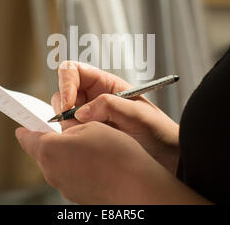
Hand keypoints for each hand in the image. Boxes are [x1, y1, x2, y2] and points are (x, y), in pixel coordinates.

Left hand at [15, 121, 180, 203]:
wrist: (137, 185)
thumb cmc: (116, 154)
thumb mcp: (91, 126)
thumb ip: (69, 127)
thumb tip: (62, 132)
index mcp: (50, 149)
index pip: (26, 138)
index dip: (26, 128)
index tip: (23, 126)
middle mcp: (51, 171)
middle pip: (43, 151)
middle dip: (54, 140)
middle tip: (75, 131)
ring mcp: (63, 186)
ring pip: (58, 163)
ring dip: (68, 154)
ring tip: (93, 148)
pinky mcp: (74, 195)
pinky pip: (70, 176)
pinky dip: (78, 168)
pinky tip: (97, 163)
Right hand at [51, 61, 179, 173]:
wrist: (167, 159)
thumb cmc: (159, 131)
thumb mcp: (138, 114)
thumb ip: (109, 106)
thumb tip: (80, 112)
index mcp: (105, 84)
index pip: (73, 71)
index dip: (65, 84)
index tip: (69, 105)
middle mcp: (93, 99)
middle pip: (62, 93)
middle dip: (63, 109)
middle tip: (74, 127)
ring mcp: (89, 119)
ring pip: (63, 117)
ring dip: (68, 127)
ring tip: (90, 138)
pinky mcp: (87, 138)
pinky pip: (69, 135)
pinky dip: (71, 140)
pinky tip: (88, 148)